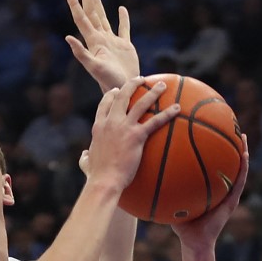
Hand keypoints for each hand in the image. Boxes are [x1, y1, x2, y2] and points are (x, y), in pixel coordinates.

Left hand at [65, 0, 139, 91]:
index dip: (75, 4)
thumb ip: (81, 52)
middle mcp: (101, 39)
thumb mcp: (93, 67)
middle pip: (92, 13)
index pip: (81, 18)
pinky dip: (123, 18)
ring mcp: (112, 41)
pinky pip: (124, 28)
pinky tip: (121, 9)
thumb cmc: (108, 81)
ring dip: (98, 4)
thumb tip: (67, 37)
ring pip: (104, 17)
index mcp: (93, 41)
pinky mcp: (125, 45)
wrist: (124, 89)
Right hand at [86, 77, 179, 192]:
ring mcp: (124, 127)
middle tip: (141, 79)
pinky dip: (167, 113)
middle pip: (123, 97)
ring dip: (153, 92)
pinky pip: (155, 121)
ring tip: (163, 85)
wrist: (104, 181)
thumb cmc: (96, 175)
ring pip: (141, 103)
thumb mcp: (86, 163)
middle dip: (132, 85)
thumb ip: (85, 157)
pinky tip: (177, 108)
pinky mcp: (136, 136)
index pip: (105, 104)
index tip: (117, 90)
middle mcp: (111, 122)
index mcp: (99, 127)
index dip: (111, 95)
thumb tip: (84, 156)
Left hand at [171, 134, 249, 251]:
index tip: (207, 128)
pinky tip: (244, 156)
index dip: (210, 146)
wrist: (195, 242)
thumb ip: (164, 185)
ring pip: (237, 168)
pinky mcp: (232, 201)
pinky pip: (239, 182)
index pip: (209, 162)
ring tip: (243, 136)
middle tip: (227, 125)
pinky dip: (243, 169)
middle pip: (224, 161)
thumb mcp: (171, 200)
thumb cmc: (182, 224)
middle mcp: (219, 187)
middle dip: (227, 143)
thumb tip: (146, 170)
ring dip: (242, 152)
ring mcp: (228, 193)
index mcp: (207, 185)